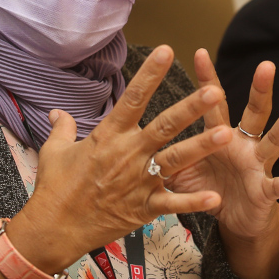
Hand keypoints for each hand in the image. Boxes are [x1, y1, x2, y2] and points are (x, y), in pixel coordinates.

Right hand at [8, 45, 233, 273]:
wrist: (53, 228)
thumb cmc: (54, 188)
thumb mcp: (54, 151)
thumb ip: (62, 127)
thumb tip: (57, 112)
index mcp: (108, 136)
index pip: (132, 98)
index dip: (149, 74)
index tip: (167, 50)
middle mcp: (128, 154)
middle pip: (164, 126)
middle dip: (191, 108)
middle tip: (215, 93)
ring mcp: (138, 181)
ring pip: (176, 159)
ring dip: (201, 147)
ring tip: (225, 135)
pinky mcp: (143, 208)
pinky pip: (173, 203)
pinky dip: (194, 201)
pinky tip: (216, 196)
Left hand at [163, 49, 278, 278]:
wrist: (236, 219)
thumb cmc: (210, 188)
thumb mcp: (184, 170)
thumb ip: (167, 152)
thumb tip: (134, 138)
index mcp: (221, 136)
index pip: (215, 103)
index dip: (208, 80)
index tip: (199, 53)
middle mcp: (244, 144)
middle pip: (254, 112)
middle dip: (260, 90)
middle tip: (266, 65)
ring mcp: (257, 165)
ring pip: (273, 141)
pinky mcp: (265, 191)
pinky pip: (277, 186)